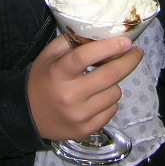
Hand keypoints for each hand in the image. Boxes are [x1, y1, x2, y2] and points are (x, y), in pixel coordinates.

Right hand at [27, 34, 142, 140]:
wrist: (27, 115)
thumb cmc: (42, 79)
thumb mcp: (49, 56)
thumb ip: (70, 42)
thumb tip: (101, 34)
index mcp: (58, 73)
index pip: (84, 57)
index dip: (108, 47)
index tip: (127, 41)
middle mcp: (69, 95)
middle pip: (109, 76)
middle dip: (128, 61)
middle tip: (136, 52)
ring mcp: (79, 115)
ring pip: (114, 93)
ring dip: (114, 83)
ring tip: (102, 81)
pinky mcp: (86, 130)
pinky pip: (112, 111)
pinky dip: (109, 101)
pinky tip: (97, 98)